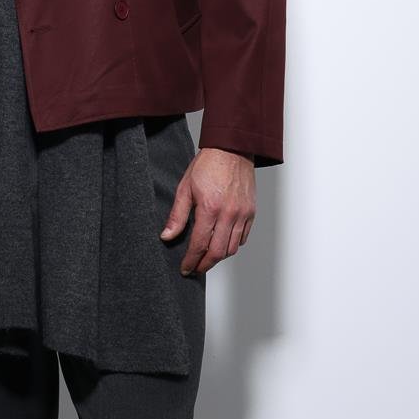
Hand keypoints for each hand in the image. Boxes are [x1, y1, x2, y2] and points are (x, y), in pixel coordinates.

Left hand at [160, 147, 256, 275]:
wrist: (232, 149)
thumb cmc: (208, 165)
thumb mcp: (185, 188)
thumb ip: (177, 216)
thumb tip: (167, 236)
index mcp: (210, 208)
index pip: (199, 244)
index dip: (191, 260)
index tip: (185, 268)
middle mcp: (229, 214)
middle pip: (218, 252)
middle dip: (205, 265)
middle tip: (195, 269)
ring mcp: (242, 214)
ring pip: (232, 248)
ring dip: (218, 257)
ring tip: (207, 258)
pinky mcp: (251, 212)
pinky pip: (243, 237)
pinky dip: (232, 245)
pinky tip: (222, 243)